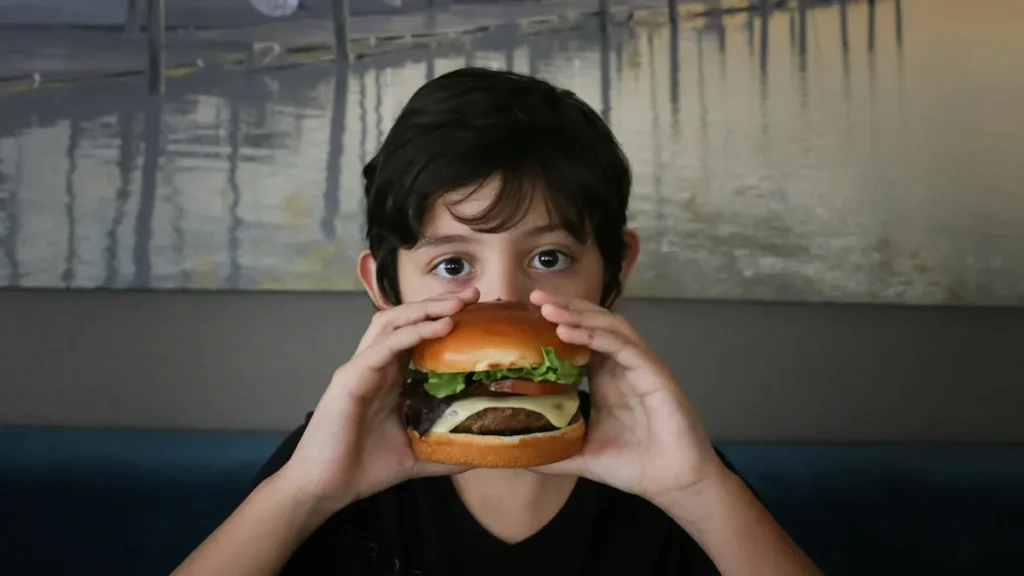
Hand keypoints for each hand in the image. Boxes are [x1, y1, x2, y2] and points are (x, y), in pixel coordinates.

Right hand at [276, 288, 479, 512]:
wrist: (325, 488)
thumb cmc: (364, 469)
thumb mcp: (418, 456)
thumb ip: (447, 449)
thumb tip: (483, 452)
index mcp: (388, 378)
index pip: (417, 336)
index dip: (444, 320)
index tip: (477, 313)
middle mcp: (374, 365)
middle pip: (405, 320)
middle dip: (438, 304)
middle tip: (473, 295)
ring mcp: (360, 368)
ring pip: (392, 323)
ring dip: (425, 309)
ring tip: (457, 304)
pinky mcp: (350, 378)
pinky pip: (383, 347)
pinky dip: (412, 333)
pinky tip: (438, 327)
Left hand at [528, 290, 725, 504]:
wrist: (673, 482)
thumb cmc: (633, 466)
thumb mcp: (581, 456)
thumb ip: (552, 454)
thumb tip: (516, 458)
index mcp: (604, 378)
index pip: (579, 338)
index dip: (557, 322)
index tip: (526, 314)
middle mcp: (620, 366)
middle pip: (593, 322)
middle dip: (565, 307)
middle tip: (533, 297)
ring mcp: (639, 367)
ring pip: (609, 327)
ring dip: (580, 316)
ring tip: (548, 310)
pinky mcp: (654, 374)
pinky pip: (625, 346)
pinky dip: (598, 336)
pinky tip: (572, 333)